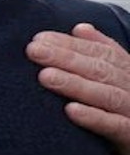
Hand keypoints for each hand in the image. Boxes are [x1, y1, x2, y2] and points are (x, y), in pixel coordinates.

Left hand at [26, 23, 129, 154]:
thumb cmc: (127, 110)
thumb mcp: (118, 78)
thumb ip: (101, 52)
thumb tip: (80, 28)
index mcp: (127, 71)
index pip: (99, 52)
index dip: (69, 44)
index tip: (39, 39)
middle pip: (98, 69)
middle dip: (65, 58)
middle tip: (33, 50)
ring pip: (106, 94)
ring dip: (75, 84)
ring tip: (45, 76)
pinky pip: (115, 126)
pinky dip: (94, 118)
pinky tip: (70, 111)